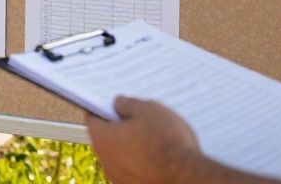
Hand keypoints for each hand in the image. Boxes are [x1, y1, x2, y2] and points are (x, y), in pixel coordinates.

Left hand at [86, 97, 202, 183]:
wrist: (187, 180)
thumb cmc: (167, 142)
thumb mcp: (148, 110)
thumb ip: (129, 104)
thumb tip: (118, 104)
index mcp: (103, 138)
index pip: (94, 119)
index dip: (105, 109)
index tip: (117, 105)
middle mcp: (106, 161)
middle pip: (108, 138)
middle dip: (121, 129)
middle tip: (141, 121)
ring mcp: (119, 178)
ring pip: (122, 156)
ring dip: (133, 148)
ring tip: (157, 141)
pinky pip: (135, 170)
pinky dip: (143, 163)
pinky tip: (162, 158)